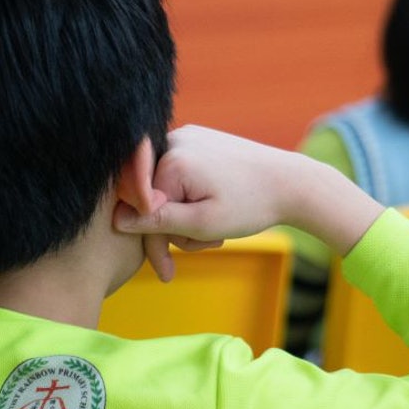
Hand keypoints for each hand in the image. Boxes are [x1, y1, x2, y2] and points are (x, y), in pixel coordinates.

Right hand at [119, 126, 382, 258]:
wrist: (292, 181)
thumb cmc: (251, 204)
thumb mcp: (202, 223)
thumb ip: (158, 222)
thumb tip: (116, 219)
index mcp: (172, 160)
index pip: (144, 210)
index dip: (155, 245)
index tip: (167, 273)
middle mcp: (173, 139)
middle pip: (153, 197)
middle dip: (176, 230)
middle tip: (208, 246)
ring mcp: (186, 136)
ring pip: (166, 188)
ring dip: (186, 215)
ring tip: (217, 228)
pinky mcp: (198, 139)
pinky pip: (179, 174)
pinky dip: (192, 197)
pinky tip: (214, 207)